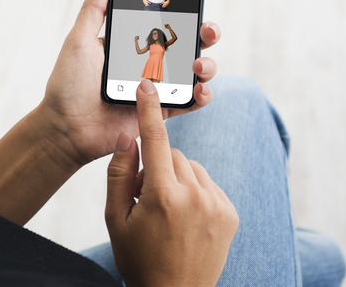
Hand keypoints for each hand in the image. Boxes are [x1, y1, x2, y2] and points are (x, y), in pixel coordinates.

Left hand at [38, 0, 219, 166]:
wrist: (66, 128)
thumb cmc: (67, 85)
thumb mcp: (79, 41)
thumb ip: (94, 10)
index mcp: (133, 39)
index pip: (164, 14)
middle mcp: (150, 59)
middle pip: (189, 39)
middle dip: (206, 29)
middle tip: (206, 28)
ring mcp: (158, 84)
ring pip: (196, 68)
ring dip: (207, 62)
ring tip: (197, 63)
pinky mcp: (161, 110)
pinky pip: (190, 101)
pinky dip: (202, 95)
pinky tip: (200, 89)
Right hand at [105, 80, 238, 286]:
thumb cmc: (138, 258)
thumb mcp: (115, 219)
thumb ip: (119, 174)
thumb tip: (128, 137)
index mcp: (162, 197)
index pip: (156, 142)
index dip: (149, 111)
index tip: (148, 86)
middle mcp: (195, 197)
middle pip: (174, 155)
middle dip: (158, 167)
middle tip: (146, 196)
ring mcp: (217, 205)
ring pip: (191, 167)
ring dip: (177, 177)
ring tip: (167, 210)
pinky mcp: (230, 212)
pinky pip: (208, 183)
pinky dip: (195, 190)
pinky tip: (185, 216)